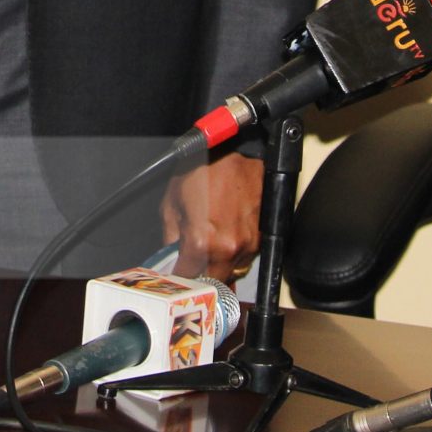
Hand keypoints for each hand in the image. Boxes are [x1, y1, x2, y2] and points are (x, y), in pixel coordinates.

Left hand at [160, 154, 263, 280]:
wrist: (231, 150)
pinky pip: (246, 255)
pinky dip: (235, 251)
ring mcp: (249, 244)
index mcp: (202, 242)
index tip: (176, 274)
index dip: (179, 276)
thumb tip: (170, 256)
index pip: (188, 277)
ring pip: (233, 270)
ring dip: (220, 264)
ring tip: (210, 243)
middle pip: (213, 281)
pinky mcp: (262, 236)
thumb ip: (170, 238)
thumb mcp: (171, 202)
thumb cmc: (200, 169)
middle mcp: (228, 248)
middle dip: (201, 276)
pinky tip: (226, 233)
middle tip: (192, 264)